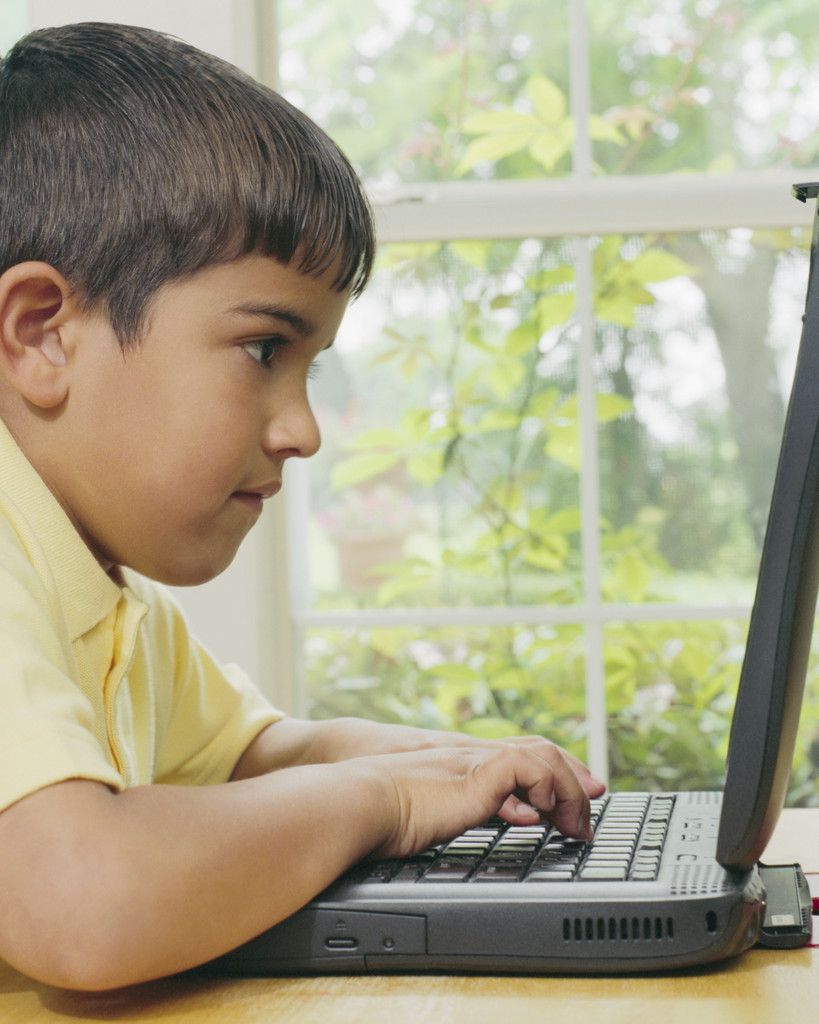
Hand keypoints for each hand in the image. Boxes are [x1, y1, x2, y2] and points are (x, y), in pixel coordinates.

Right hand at [356, 736, 604, 859]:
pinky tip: (548, 816)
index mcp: (461, 765)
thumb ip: (458, 809)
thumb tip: (488, 820)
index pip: (515, 756)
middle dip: (572, 773)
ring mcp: (476, 761)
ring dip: (568, 788)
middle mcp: (473, 755)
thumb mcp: (427, 811)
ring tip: (578, 822)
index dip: (547, 771)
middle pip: (538, 748)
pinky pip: (529, 768)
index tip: (569, 798)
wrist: (358, 800)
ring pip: (542, 755)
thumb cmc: (378, 813)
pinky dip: (547, 788)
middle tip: (595, 797)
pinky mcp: (478, 773)